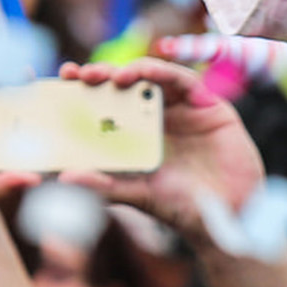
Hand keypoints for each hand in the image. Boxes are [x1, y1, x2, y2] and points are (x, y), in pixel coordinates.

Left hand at [63, 54, 265, 238]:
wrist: (229, 215)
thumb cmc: (183, 208)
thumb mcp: (138, 195)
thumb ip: (104, 186)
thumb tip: (64, 178)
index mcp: (134, 136)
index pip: (103, 106)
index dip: (80, 91)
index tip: (57, 83)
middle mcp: (154, 118)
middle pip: (122, 87)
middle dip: (98, 76)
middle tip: (76, 74)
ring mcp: (180, 109)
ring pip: (150, 77)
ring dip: (128, 71)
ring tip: (109, 77)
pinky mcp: (206, 104)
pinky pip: (182, 80)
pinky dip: (161, 73)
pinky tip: (144, 75)